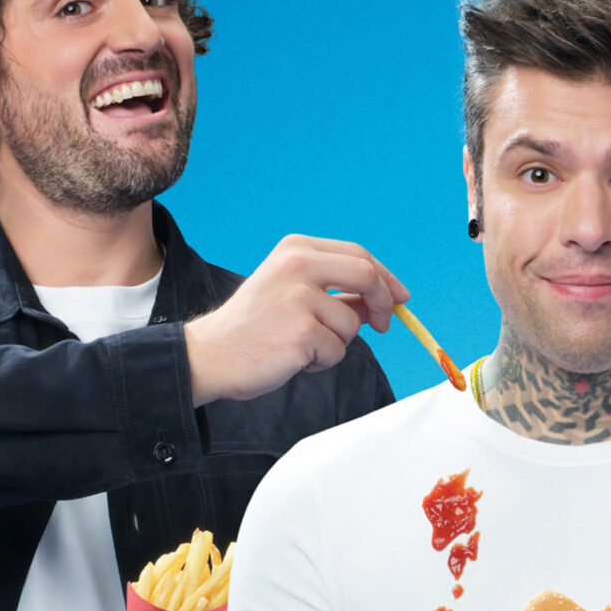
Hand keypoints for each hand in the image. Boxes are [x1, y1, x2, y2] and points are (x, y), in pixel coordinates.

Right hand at [185, 235, 408, 403]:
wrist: (211, 354)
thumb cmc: (252, 327)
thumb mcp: (291, 294)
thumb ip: (333, 292)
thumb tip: (377, 303)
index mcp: (296, 249)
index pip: (358, 255)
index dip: (385, 277)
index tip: (399, 297)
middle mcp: (298, 265)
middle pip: (367, 275)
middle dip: (385, 303)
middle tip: (384, 325)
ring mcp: (300, 297)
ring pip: (353, 323)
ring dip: (338, 342)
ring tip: (303, 346)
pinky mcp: (302, 331)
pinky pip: (337, 350)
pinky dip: (322, 361)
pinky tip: (294, 358)